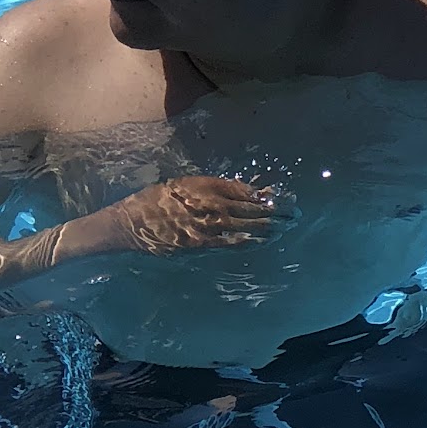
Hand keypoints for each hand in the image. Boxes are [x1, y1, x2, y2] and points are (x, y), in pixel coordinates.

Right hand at [53, 176, 281, 261]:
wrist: (131, 222)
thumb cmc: (158, 199)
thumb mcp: (187, 183)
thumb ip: (216, 186)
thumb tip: (246, 190)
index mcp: (208, 188)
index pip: (247, 191)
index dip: (268, 196)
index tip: (283, 197)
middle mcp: (211, 206)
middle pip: (252, 209)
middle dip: (276, 212)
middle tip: (295, 213)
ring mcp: (208, 227)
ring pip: (247, 227)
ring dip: (269, 228)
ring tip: (286, 227)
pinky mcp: (202, 245)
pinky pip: (231, 244)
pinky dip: (250, 242)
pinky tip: (263, 241)